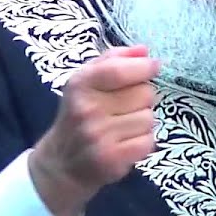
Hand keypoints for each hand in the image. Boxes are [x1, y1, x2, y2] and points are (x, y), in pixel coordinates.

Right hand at [28, 45, 159, 215]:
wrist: (61, 164)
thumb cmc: (79, 115)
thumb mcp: (86, 81)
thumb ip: (114, 60)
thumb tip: (144, 51)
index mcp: (80, 85)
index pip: (119, 70)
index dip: (143, 66)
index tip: (153, 66)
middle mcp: (87, 110)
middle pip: (144, 93)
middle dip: (142, 97)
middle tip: (125, 106)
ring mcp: (99, 136)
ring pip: (149, 118)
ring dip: (143, 121)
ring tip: (123, 126)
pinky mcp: (112, 159)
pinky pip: (148, 141)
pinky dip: (143, 141)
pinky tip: (126, 142)